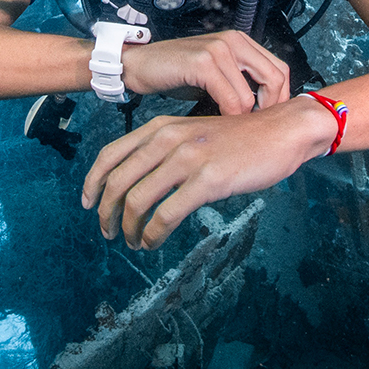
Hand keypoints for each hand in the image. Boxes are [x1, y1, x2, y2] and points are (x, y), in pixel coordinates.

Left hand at [81, 103, 332, 249]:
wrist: (280, 131)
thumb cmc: (237, 138)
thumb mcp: (192, 133)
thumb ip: (165, 149)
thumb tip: (138, 179)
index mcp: (160, 126)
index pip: (111, 154)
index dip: (92, 182)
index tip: (88, 203)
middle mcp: (168, 139)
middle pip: (118, 181)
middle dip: (107, 212)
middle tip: (109, 232)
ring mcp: (187, 158)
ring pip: (138, 200)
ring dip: (129, 228)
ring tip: (133, 242)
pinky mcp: (208, 180)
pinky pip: (167, 214)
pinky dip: (153, 234)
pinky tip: (154, 242)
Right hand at [121, 30, 289, 114]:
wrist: (140, 64)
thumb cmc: (176, 72)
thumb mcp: (215, 73)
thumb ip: (239, 82)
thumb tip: (265, 109)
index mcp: (240, 41)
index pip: (280, 69)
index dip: (282, 97)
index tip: (273, 118)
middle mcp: (233, 41)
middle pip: (275, 78)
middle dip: (271, 109)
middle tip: (260, 127)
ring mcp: (219, 49)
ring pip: (251, 95)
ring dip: (246, 118)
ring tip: (237, 129)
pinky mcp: (203, 63)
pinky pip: (230, 99)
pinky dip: (229, 116)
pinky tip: (221, 123)